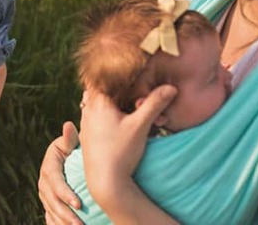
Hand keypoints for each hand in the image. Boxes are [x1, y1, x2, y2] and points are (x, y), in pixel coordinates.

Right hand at [38, 121, 83, 224]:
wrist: (69, 158)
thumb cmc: (74, 149)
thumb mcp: (70, 142)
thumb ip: (70, 138)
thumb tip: (68, 125)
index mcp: (49, 166)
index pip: (55, 182)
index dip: (65, 194)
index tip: (79, 204)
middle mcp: (44, 181)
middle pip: (52, 201)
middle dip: (65, 214)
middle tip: (80, 224)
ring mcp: (45, 194)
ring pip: (51, 212)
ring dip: (62, 222)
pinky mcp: (49, 203)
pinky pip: (51, 218)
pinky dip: (57, 224)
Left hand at [79, 86, 176, 211]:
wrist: (105, 182)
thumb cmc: (121, 153)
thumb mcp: (140, 126)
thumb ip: (155, 104)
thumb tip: (171, 87)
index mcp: (98, 101)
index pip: (106, 76)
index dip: (121, 74)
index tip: (135, 75)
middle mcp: (88, 109)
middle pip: (105, 91)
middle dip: (123, 93)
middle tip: (138, 97)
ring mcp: (86, 122)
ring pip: (101, 105)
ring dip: (117, 106)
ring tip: (133, 111)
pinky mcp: (88, 135)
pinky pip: (98, 118)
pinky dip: (111, 117)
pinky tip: (123, 125)